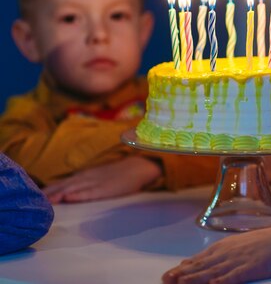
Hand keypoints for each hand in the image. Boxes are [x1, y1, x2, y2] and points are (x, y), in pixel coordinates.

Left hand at [43, 156, 161, 202]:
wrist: (139, 167)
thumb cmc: (119, 174)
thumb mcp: (98, 177)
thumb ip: (84, 183)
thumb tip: (67, 193)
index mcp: (84, 175)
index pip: (62, 183)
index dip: (48, 190)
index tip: (34, 197)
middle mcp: (87, 178)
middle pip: (64, 186)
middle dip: (49, 194)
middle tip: (33, 201)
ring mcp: (96, 182)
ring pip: (73, 188)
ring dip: (59, 194)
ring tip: (46, 201)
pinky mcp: (106, 188)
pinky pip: (90, 192)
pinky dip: (79, 195)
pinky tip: (70, 198)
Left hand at [162, 220, 270, 283]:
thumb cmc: (265, 244)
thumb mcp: (239, 245)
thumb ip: (220, 254)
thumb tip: (200, 261)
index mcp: (225, 247)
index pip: (200, 259)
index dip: (183, 267)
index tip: (169, 274)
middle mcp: (228, 253)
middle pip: (201, 265)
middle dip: (182, 273)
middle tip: (166, 279)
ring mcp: (238, 260)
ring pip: (212, 271)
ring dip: (195, 277)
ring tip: (181, 282)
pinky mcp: (250, 268)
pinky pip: (233, 276)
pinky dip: (222, 280)